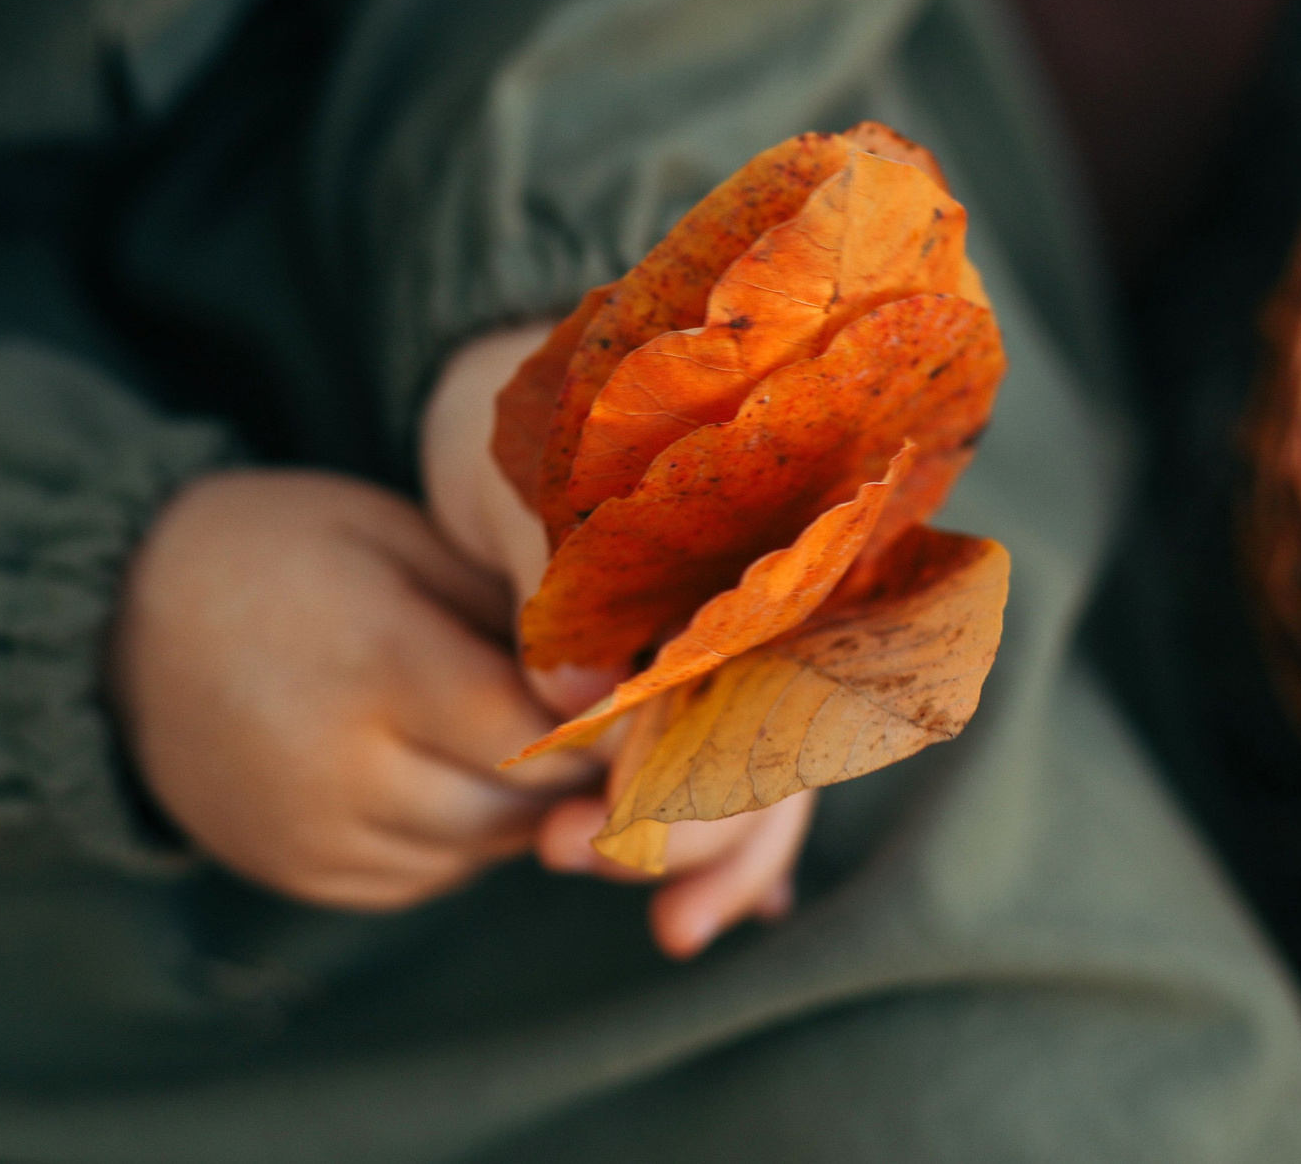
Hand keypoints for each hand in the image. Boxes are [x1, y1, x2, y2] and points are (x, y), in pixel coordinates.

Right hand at [111, 469, 596, 910]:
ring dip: (537, 803)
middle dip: (588, 767)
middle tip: (638, 722)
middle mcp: (341, 770)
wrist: (116, 620)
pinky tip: (477, 769)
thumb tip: (629, 665)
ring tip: (560, 736)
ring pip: (487, 847)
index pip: (538, 731)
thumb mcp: (401, 540)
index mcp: (375, 664)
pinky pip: (431, 874)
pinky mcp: (301, 874)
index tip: (664, 696)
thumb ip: (509, 610)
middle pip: (521, 803)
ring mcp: (314, 836)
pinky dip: (473, 833)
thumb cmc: (287, 551)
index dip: (612, 723)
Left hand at [423, 325, 817, 957]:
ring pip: (776, 763)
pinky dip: (728, 838)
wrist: (519, 365)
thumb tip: (571, 703)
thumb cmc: (536, 410)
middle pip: (780, 738)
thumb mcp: (523, 482)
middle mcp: (779, 592)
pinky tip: (704, 911)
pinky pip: (745, 759)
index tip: (595, 834)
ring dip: (721, 855)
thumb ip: (552, 580)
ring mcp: (753, 631)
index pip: (755, 681)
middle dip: (694, 829)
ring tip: (667, 934)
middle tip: (569, 860)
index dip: (685, 778)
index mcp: (760, 532)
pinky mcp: (709, 662)